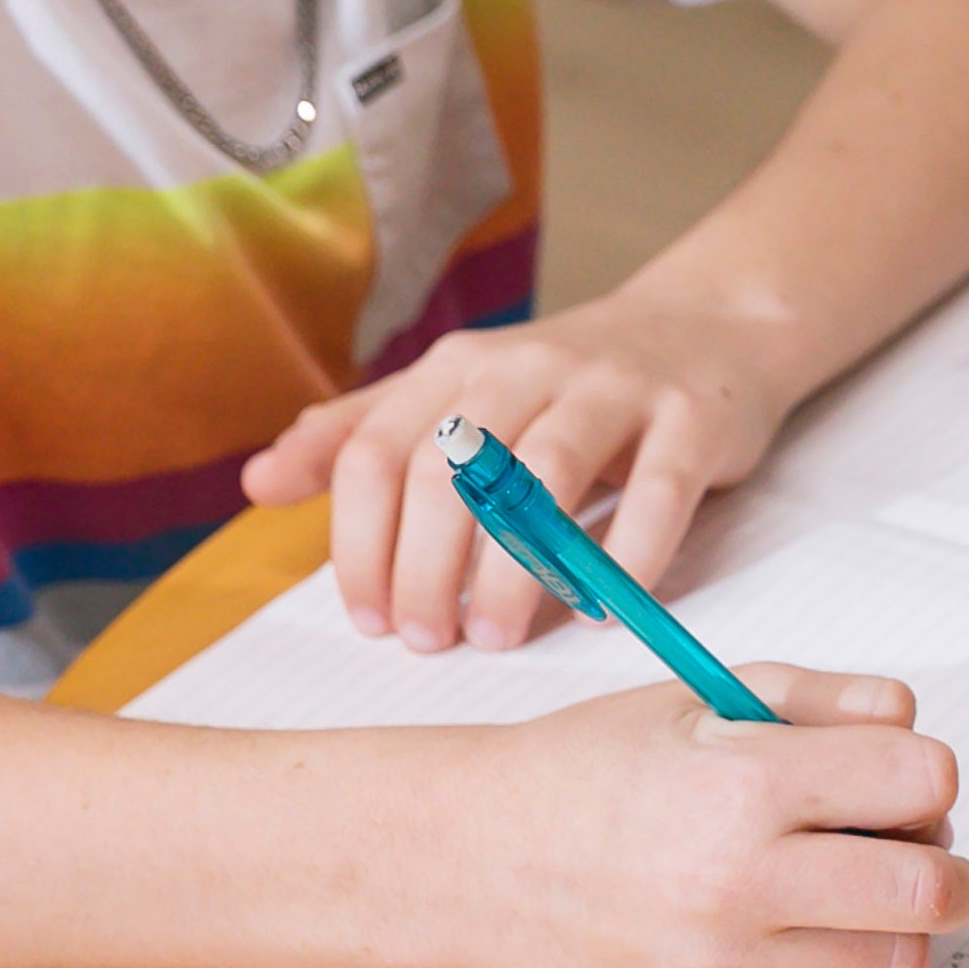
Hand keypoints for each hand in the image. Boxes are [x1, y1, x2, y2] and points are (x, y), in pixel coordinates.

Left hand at [242, 290, 792, 652]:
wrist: (709, 328)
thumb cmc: (570, 387)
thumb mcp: (459, 396)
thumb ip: (364, 436)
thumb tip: (259, 485)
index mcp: (459, 368)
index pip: (379, 452)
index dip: (360, 542)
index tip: (367, 619)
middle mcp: (529, 367)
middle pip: (452, 470)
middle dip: (427, 568)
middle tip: (429, 640)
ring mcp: (615, 389)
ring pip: (545, 480)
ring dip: (512, 570)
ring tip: (498, 635)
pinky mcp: (693, 419)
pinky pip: (658, 493)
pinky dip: (626, 558)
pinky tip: (601, 611)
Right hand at [439, 668, 968, 967]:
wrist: (475, 859)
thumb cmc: (589, 770)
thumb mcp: (700, 699)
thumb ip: (822, 702)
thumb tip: (914, 728)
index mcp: (742, 784)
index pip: (923, 778)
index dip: (923, 771)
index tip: (897, 776)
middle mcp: (741, 882)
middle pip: (935, 887)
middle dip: (944, 860)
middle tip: (911, 843)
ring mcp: (731, 964)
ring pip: (904, 959)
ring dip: (905, 922)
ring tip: (857, 887)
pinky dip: (851, 965)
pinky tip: (810, 926)